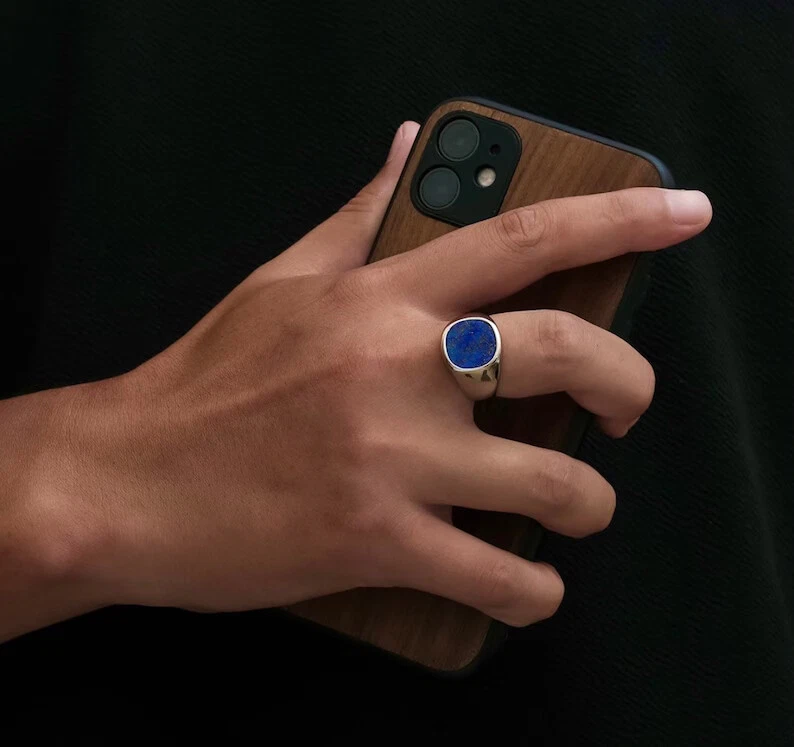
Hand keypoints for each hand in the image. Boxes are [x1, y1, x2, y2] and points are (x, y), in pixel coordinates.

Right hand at [11, 121, 711, 634]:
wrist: (128, 481)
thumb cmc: (208, 380)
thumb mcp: (282, 280)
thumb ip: (360, 214)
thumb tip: (407, 143)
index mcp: (381, 297)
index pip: (524, 240)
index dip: (619, 220)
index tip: (684, 214)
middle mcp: (401, 367)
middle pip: (568, 357)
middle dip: (630, 384)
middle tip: (628, 409)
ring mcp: (395, 459)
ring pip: (554, 483)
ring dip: (591, 505)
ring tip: (579, 510)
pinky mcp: (378, 541)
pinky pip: (497, 576)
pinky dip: (534, 593)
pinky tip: (530, 588)